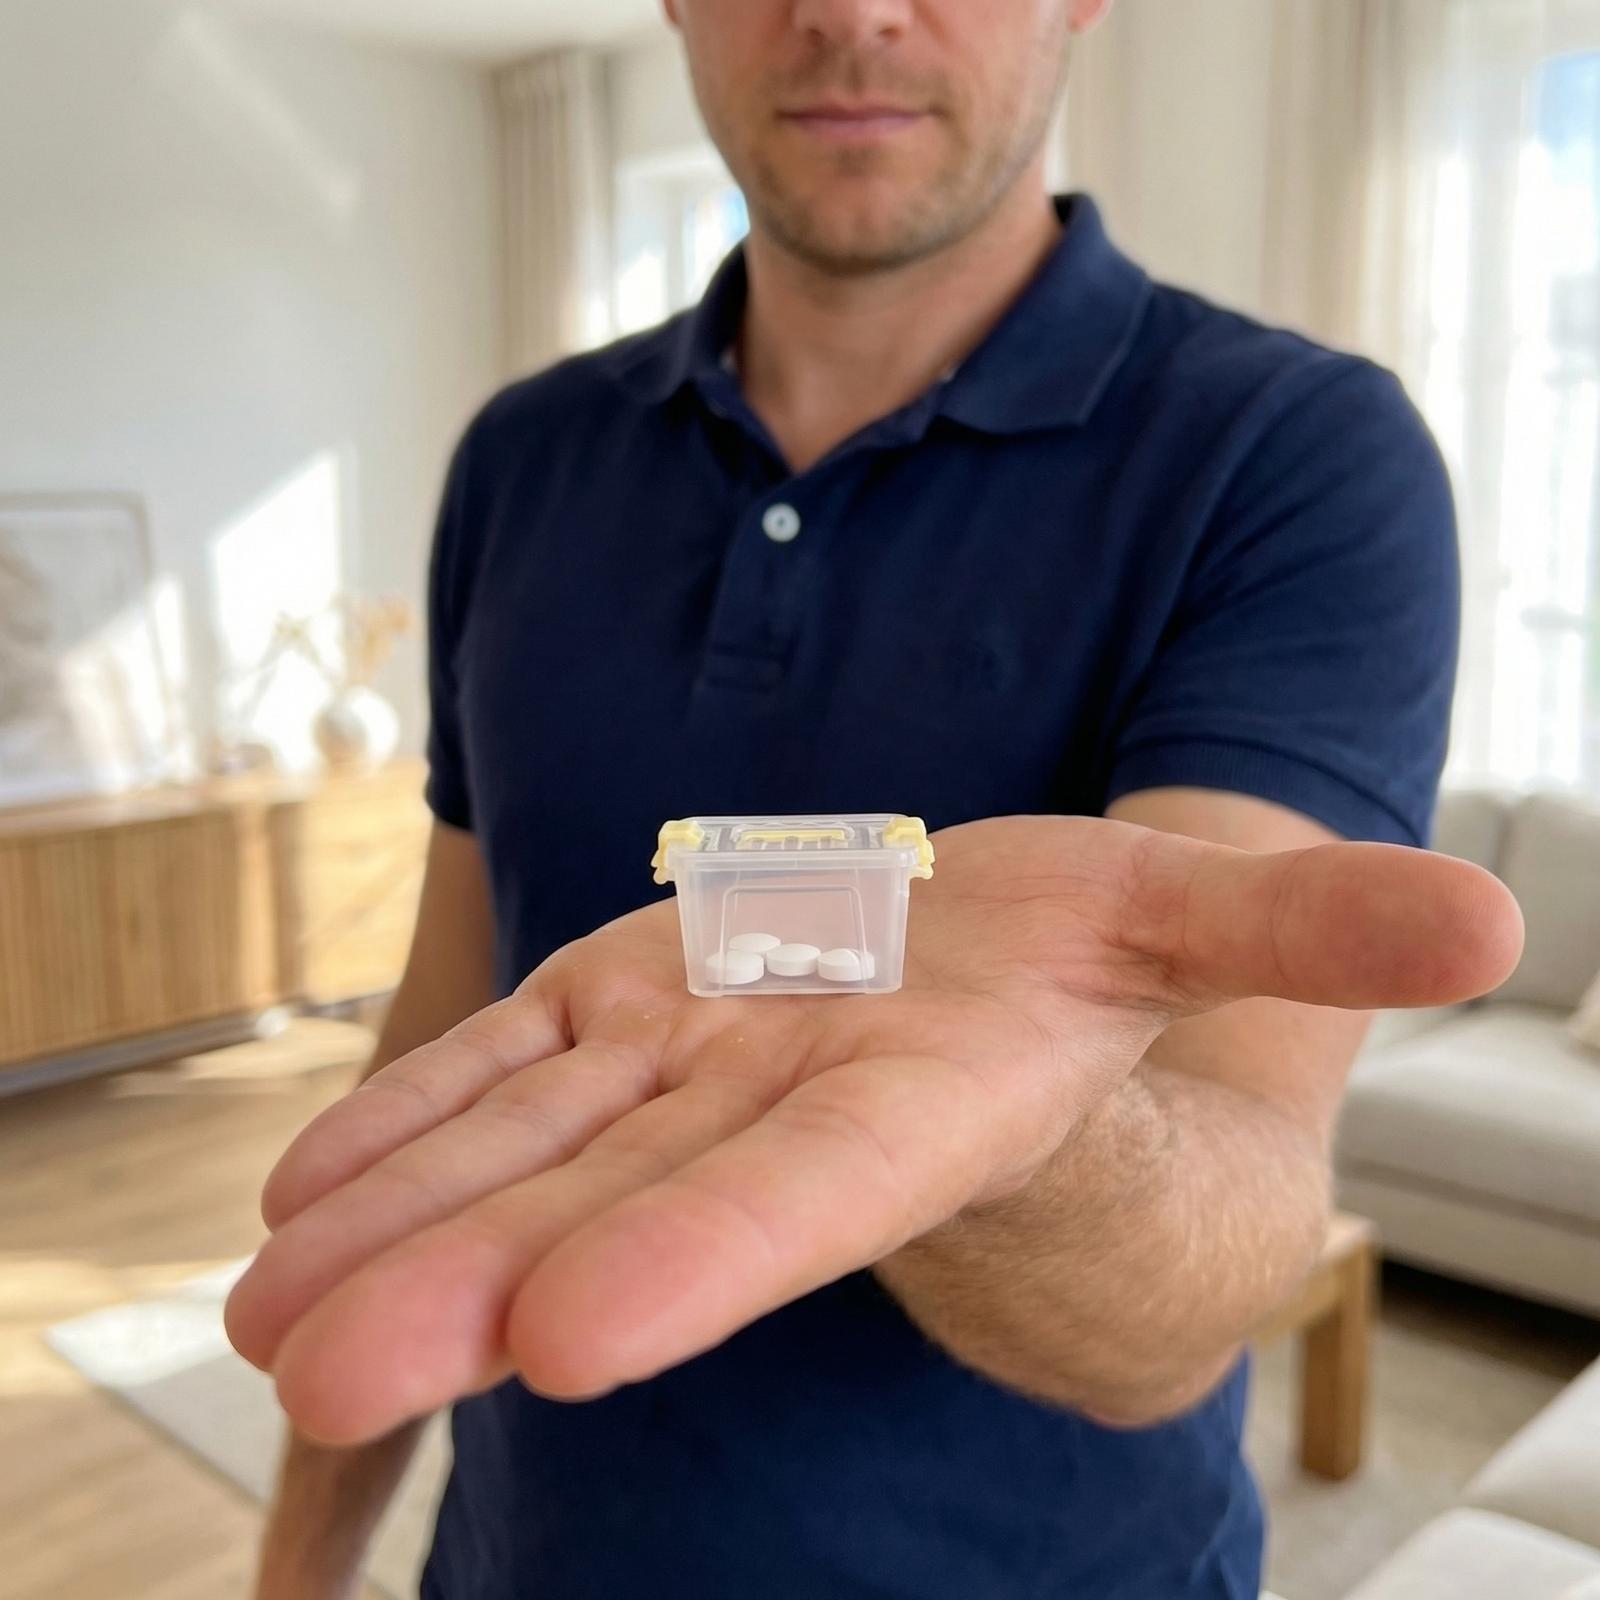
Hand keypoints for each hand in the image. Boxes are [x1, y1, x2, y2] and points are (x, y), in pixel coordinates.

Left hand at [226, 815, 1520, 1444]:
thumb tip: (1494, 917)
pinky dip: (403, 1134)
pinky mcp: (624, 1020)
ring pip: (530, 1149)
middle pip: (630, 1196)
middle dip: (486, 1282)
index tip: (576, 1343)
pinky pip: (502, 1078)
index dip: (716, 1251)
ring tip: (267, 1316)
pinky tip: (301, 1204)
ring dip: (399, 1228)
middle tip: (327, 1374)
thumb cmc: (1104, 976)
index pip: (823, 1191)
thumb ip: (1312, 924)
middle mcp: (790, 1098)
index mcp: (930, 1090)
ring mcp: (687, 1062)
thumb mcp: (1206, 925)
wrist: (986, 994)